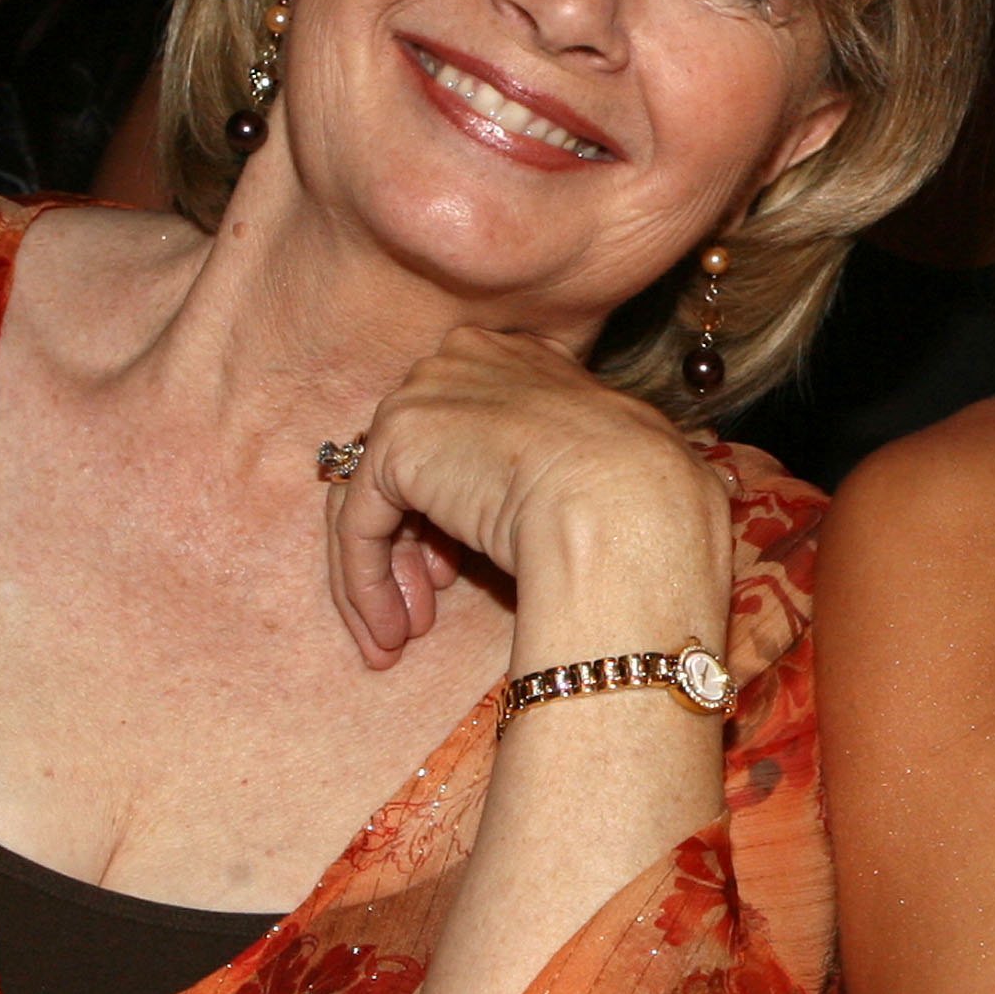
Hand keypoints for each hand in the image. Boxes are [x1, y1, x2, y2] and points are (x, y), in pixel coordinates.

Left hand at [325, 328, 731, 670]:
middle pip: (409, 465)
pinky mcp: (393, 443)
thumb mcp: (587, 465)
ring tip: (401, 637)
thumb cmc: (634, 494)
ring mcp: (422, 394)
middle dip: (413, 545)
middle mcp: (459, 360)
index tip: (460, 569)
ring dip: (386, 574)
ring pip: (376, 498)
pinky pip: (360, 526)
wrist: (627, 498)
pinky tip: (388, 634)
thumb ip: (542, 468)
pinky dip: (366, 585)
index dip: (450, 509)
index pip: (456, 435)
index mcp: (511, 356)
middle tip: (426, 609)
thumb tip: (515, 509)